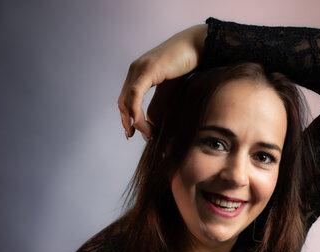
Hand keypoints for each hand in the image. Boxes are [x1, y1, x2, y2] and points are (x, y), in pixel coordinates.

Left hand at [118, 24, 207, 139]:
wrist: (196, 46)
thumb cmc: (186, 67)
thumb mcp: (168, 91)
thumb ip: (157, 106)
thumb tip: (150, 125)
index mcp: (138, 74)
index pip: (125, 100)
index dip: (127, 119)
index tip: (132, 134)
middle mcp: (135, 70)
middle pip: (123, 102)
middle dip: (128, 123)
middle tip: (137, 137)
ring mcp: (140, 68)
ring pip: (127, 101)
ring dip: (135, 121)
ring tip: (147, 134)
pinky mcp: (148, 69)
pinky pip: (135, 94)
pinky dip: (135, 110)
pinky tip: (137, 123)